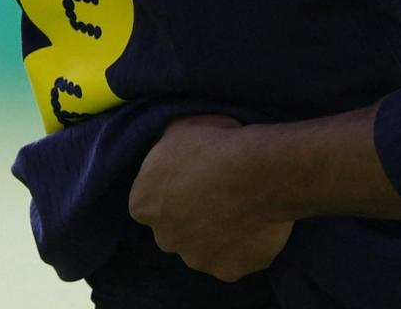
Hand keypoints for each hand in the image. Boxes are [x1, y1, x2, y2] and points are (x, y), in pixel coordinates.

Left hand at [128, 114, 294, 282]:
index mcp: (142, 204)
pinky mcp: (230, 271)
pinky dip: (245, 247)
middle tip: (217, 194)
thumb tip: (169, 144)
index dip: (172, 190)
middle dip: (191, 218)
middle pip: (175, 231)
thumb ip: (166, 147)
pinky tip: (257, 223)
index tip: (193, 177)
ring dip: (217, 235)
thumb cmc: (215, 144)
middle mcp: (164, 239)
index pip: (149, 203)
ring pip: (204, 249)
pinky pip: (236, 260)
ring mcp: (198, 259)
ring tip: (241, 207)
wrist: (258, 171)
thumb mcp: (180, 129)